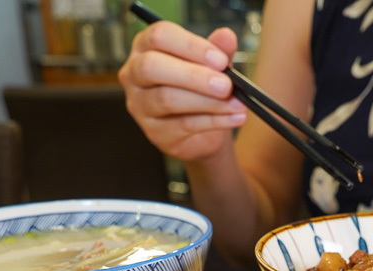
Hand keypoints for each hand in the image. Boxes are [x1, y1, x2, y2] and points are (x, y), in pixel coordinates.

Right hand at [118, 21, 246, 161]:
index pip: (159, 36)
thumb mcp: (212, 65)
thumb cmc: (201, 87)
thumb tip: (227, 36)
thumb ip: (218, 50)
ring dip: (208, 102)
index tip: (221, 60)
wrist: (202, 131)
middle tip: (226, 85)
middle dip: (193, 76)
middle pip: (152, 67)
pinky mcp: (154, 132)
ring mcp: (139, 105)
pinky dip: (214, 121)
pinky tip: (234, 118)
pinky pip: (183, 125)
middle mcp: (134, 73)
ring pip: (167, 99)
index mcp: (146, 46)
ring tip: (238, 104)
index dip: (191, 46)